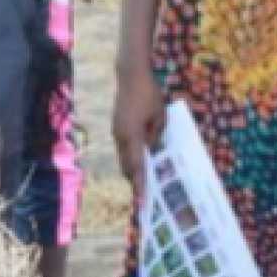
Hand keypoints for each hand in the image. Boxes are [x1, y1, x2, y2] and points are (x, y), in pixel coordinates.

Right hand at [112, 66, 166, 205]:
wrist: (131, 75)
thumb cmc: (149, 94)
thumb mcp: (160, 117)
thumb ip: (156, 136)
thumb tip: (152, 150)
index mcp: (132, 136)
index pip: (137, 167)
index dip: (140, 185)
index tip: (142, 201)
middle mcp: (121, 138)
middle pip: (127, 166)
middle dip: (135, 180)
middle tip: (146, 194)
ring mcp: (116, 133)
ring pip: (124, 158)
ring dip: (133, 168)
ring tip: (145, 178)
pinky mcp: (116, 127)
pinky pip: (124, 148)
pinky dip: (132, 156)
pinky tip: (142, 157)